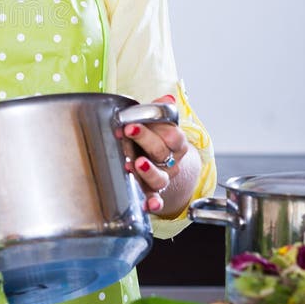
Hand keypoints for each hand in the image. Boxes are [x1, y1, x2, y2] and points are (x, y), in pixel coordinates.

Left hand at [122, 94, 190, 214]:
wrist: (160, 161)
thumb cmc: (154, 137)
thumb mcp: (156, 122)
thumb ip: (159, 110)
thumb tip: (167, 97)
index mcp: (175, 142)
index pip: (172, 134)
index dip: (155, 128)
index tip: (131, 122)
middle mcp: (171, 161)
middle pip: (162, 151)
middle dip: (145, 140)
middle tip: (128, 131)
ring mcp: (163, 177)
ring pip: (160, 177)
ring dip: (148, 171)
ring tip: (136, 163)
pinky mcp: (152, 191)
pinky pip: (156, 199)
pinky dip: (154, 203)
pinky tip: (149, 206)